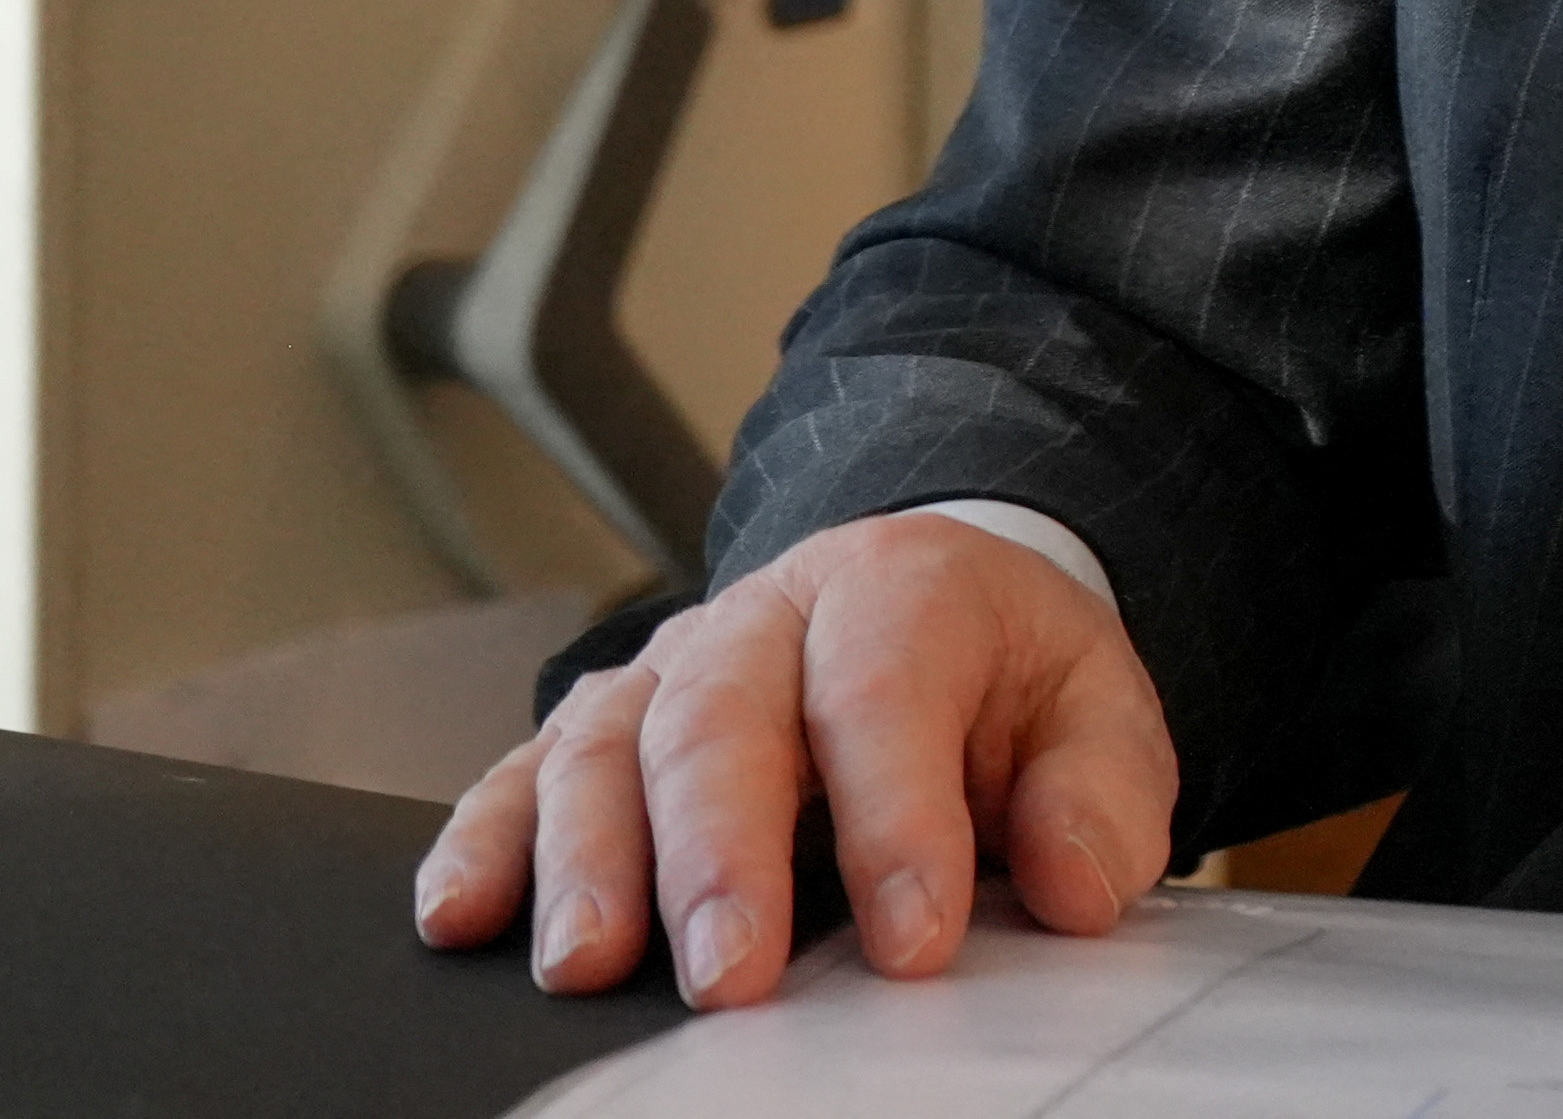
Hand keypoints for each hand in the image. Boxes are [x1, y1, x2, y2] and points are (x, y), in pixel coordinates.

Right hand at [410, 509, 1178, 1010]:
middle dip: (719, 850)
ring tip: (588, 961)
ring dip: (589, 857)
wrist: (935, 609)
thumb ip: (1099, 794)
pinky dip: (487, 839)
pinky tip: (463, 914)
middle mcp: (771, 617)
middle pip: (724, 714)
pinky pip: (527, 770)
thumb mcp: (1094, 712)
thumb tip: (1079, 883)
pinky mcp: (605, 724)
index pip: (886, 690)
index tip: (913, 940)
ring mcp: (675, 666)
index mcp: (903, 590)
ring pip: (608, 741)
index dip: (896, 816)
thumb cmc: (1007, 682)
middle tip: (728, 972)